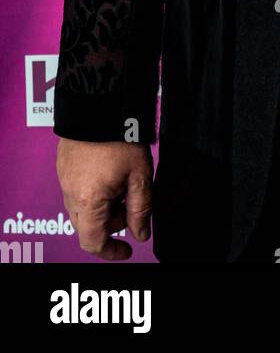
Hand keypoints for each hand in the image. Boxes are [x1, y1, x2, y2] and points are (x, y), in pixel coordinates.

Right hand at [56, 137, 152, 259]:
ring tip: (123, 184)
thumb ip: (141, 208)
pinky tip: (111, 173)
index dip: (110, 251)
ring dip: (102, 206)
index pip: (93, 241)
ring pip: (82, 208)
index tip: (126, 249)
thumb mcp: (139, 175)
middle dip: (111, 223)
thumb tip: (141, 234)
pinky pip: (77, 190)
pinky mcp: (64, 165)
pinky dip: (93, 192)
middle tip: (131, 204)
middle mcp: (70, 193)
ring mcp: (64, 179)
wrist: (99, 103)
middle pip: (87, 225)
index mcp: (88, 201)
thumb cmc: (121, 137)